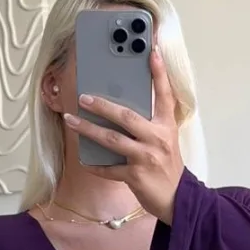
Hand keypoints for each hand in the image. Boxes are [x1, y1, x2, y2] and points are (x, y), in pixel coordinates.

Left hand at [64, 46, 184, 223]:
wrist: (177, 199)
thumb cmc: (167, 166)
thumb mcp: (165, 140)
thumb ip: (148, 124)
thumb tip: (119, 109)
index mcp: (166, 126)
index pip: (164, 94)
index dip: (159, 72)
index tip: (152, 51)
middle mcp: (157, 139)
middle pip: (126, 116)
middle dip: (102, 105)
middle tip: (83, 98)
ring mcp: (146, 157)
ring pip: (112, 140)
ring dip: (88, 130)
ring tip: (71, 120)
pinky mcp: (135, 176)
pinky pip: (109, 168)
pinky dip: (94, 164)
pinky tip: (83, 158)